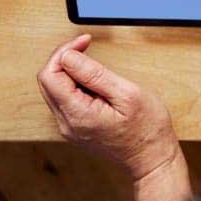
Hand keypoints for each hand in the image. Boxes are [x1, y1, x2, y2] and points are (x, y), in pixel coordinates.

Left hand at [38, 35, 179, 181]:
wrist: (152, 158)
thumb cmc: (147, 130)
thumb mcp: (127, 94)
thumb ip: (95, 74)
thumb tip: (69, 57)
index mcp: (77, 115)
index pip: (50, 75)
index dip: (64, 52)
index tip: (84, 41)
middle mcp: (67, 123)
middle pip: (48, 81)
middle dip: (65, 58)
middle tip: (86, 46)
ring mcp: (69, 127)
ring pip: (54, 89)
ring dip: (70, 70)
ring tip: (94, 66)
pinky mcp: (75, 127)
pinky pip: (64, 99)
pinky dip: (74, 83)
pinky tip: (93, 81)